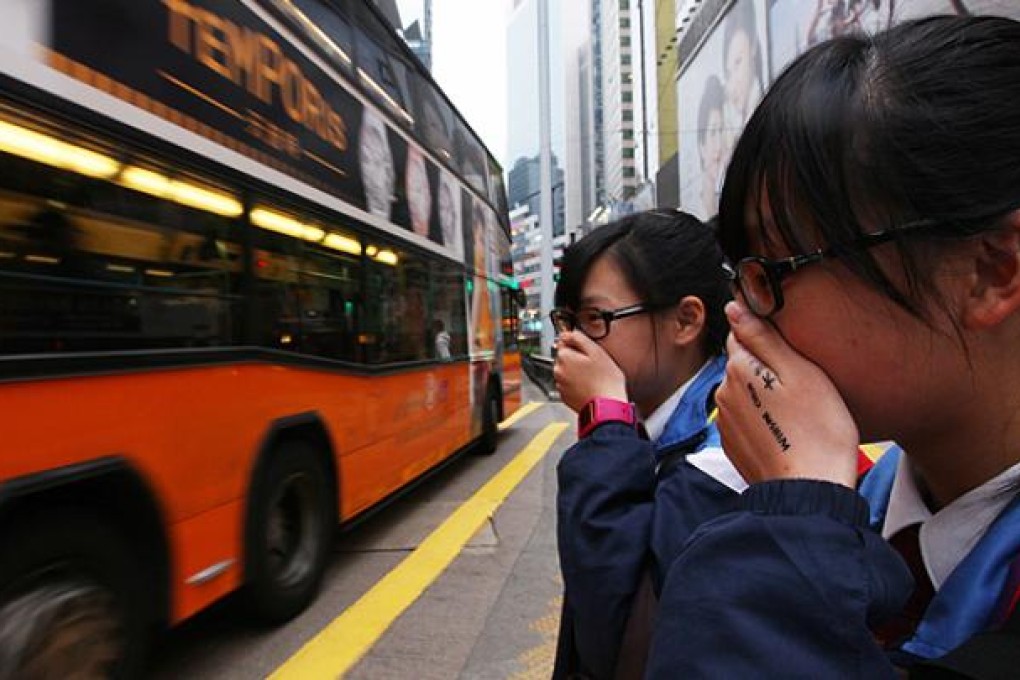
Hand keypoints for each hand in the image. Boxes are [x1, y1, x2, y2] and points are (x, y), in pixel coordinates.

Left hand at [553, 331, 627, 412]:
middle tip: (593, 364)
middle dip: (576, 358)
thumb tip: (567, 333)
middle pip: (565, 358)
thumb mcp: (596, 351)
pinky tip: (589, 386)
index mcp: (564, 357)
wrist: (606, 406)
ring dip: (577, 372)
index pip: (563, 342)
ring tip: (593, 377)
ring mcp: (561, 385)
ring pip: (567, 372)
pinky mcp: (565, 397)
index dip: (577, 344)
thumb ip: (579, 338)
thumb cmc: (605, 380)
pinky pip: (569, 385)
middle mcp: (558, 371)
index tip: (587, 350)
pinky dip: (577, 384)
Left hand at [715, 301, 858, 486]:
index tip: (791, 350)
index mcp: (739, 368)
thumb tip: (733, 306)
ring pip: (744, 391)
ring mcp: (725, 421)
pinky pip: (746, 418)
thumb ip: (763, 336)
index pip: (742, 333)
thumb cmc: (818, 430)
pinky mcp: (733, 443)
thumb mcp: (801, 371)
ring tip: (798, 410)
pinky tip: (787, 429)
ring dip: (764, 393)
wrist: (811, 491)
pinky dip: (762, 418)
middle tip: (802, 383)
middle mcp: (723, 392)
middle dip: (766, 366)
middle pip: (743, 363)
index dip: (768, 337)